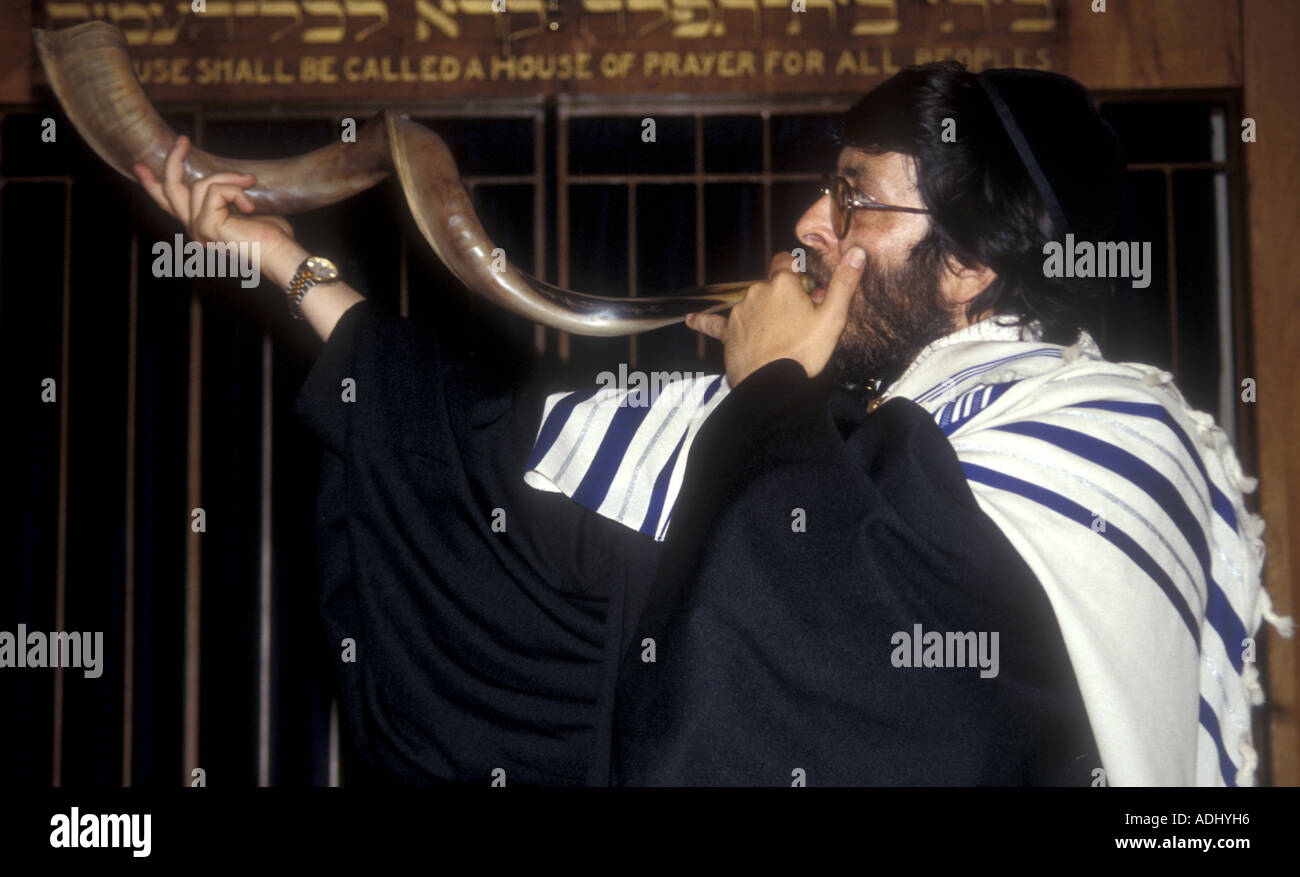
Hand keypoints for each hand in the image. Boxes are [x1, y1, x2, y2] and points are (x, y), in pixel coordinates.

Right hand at [132, 135, 296, 263]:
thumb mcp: (245, 208)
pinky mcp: (207, 226)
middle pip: (171, 190)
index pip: (170, 204)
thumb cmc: (271, 234)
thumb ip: (228, 196)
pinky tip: (249, 206)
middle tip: (182, 139)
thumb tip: (227, 176)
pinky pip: (216, 191)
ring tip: (250, 181)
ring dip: (228, 177)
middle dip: (173, 161)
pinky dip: (235, 190)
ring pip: (201, 185)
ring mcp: (198, 229)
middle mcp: (194, 229)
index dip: (153, 185)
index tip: (140, 167)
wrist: (281, 255)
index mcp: (201, 226)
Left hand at [686, 247, 865, 386]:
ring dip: (763, 312)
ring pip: (752, 303)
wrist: (772, 386)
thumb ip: (845, 283)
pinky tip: (689, 320)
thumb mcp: (833, 318)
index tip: (807, 289)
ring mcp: (739, 312)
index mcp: (782, 283)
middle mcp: (756, 291)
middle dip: (784, 297)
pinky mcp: (727, 333)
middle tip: (800, 322)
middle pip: (771, 285)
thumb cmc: (804, 353)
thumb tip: (858, 253)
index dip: (797, 273)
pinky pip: (714, 324)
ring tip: (780, 336)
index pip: (786, 261)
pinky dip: (703, 321)